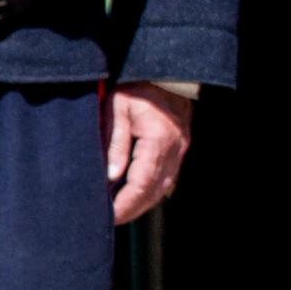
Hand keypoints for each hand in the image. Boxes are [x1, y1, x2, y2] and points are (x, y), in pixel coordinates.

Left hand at [106, 79, 198, 223]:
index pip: (140, 184)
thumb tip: (111, 177)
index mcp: (157, 141)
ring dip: (144, 202)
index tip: (109, 216)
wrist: (165, 70)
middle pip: (154, 191)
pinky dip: (154, 189)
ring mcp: (181, 148)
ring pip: (164, 187)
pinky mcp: (181, 146)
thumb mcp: (117, 109)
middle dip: (133, 209)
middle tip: (112, 219)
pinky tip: (139, 193)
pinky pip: (169, 176)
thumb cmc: (137, 86)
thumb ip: (115, 144)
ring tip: (123, 210)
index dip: (124, 204)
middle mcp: (174, 149)